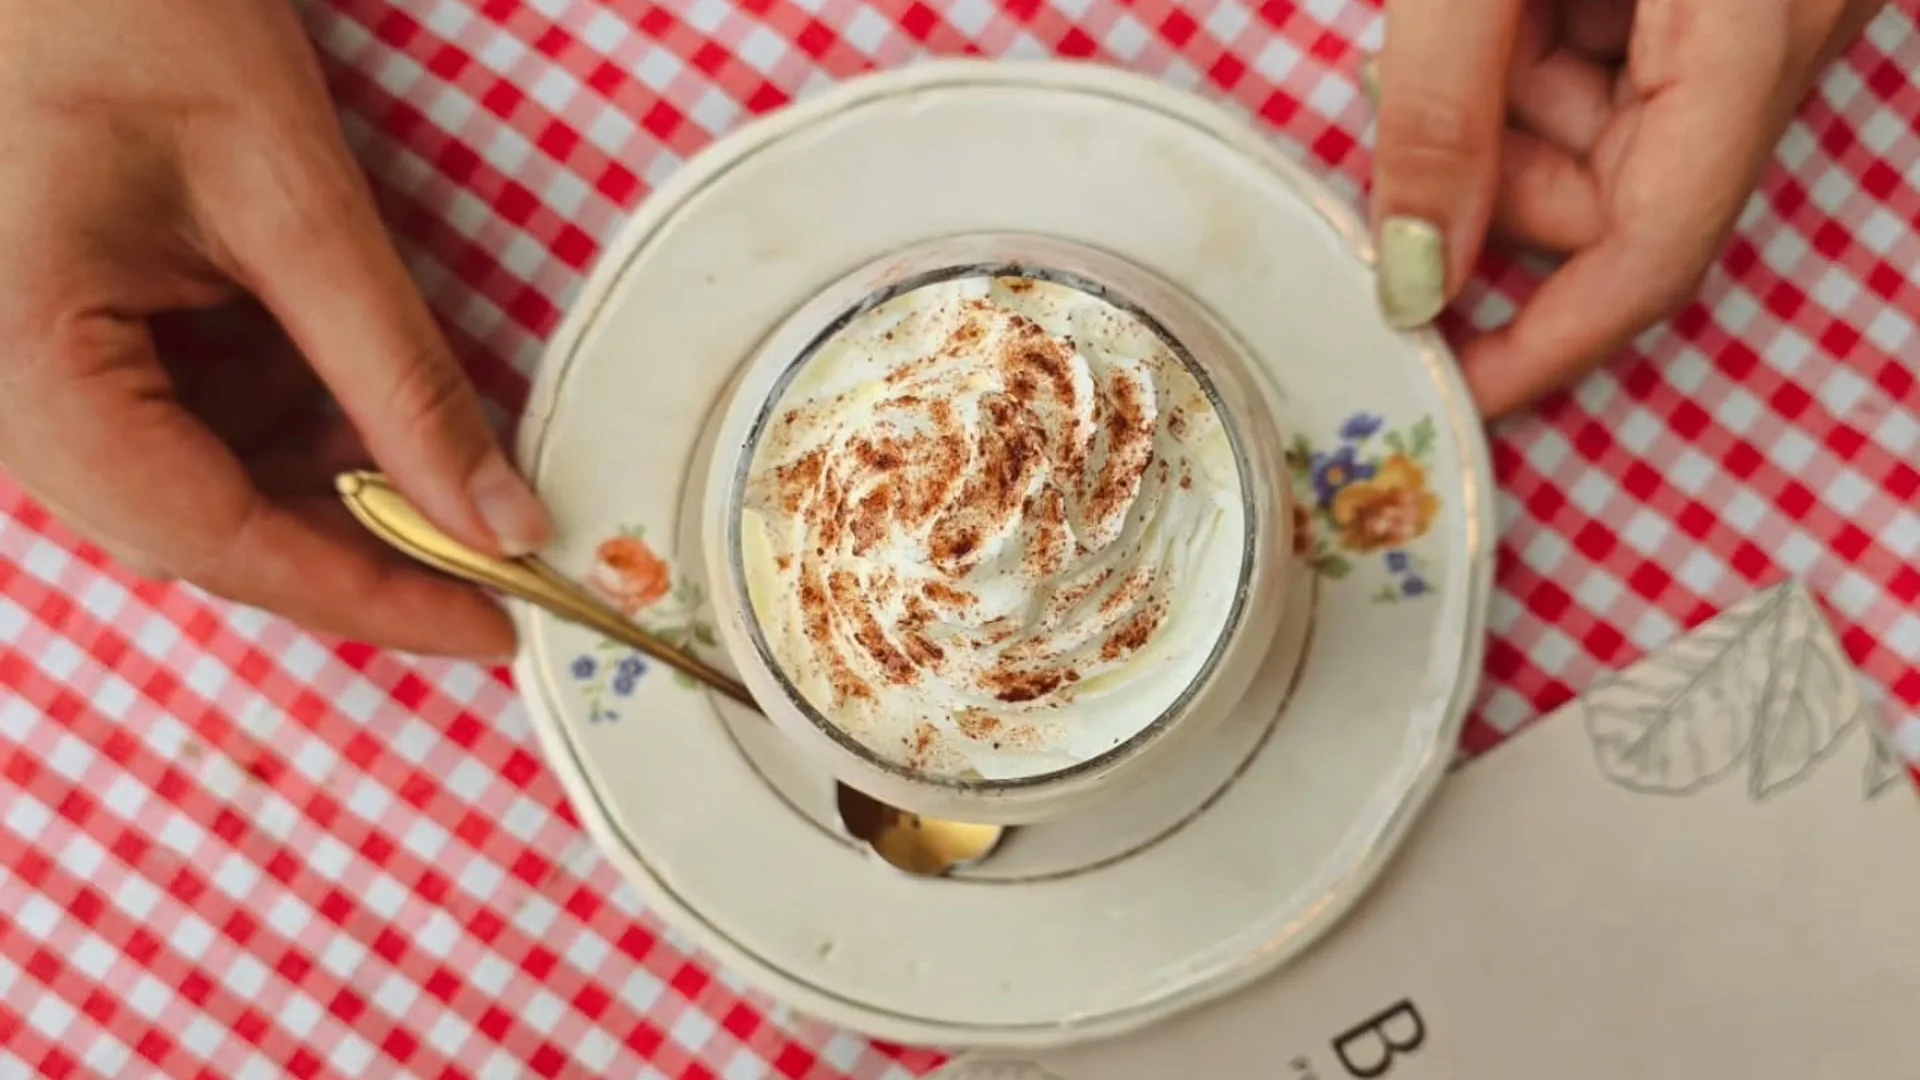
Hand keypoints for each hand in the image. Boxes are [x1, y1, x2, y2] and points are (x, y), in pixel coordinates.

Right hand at [0, 0, 550, 658]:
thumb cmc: (134, 13)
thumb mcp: (291, 200)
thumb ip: (398, 375)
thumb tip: (498, 521)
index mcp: (25, 366)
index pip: (221, 543)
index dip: (372, 597)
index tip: (495, 626)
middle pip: (202, 531)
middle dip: (359, 542)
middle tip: (491, 547)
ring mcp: (17, 369)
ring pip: (192, 484)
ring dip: (323, 475)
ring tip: (430, 440)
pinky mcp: (52, 335)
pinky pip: (173, 422)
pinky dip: (277, 415)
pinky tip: (345, 373)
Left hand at [1367, 0, 1885, 417]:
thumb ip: (1439, 113)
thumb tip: (1416, 279)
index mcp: (1754, 28)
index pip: (1655, 252)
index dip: (1543, 341)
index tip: (1449, 385)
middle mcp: (1787, 34)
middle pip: (1620, 202)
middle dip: (1494, 177)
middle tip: (1396, 87)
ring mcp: (1768, 15)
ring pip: (1612, 144)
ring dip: (1505, 106)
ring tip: (1463, 16)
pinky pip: (1630, 76)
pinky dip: (1539, 60)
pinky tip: (1505, 7)